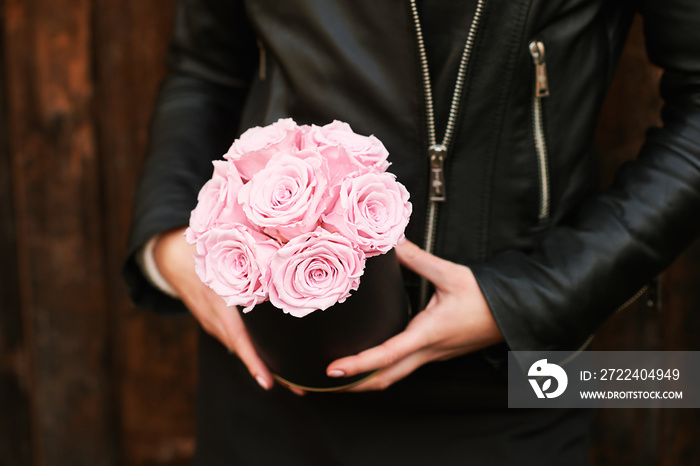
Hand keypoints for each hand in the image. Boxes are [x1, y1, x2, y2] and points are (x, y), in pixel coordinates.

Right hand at [153, 227, 303, 394]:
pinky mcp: (215, 323)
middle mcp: (215, 321)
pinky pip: (236, 338)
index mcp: (218, 306)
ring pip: (241, 346)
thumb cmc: (200, 253)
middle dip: (269, 370)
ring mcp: (213, 325)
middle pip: (244, 350)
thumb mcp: (220, 256)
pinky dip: (252, 347)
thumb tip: (276, 259)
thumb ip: (244, 262)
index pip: (239, 338)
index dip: (253, 361)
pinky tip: (272, 353)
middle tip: (299, 389)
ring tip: (294, 377)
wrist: (169, 258)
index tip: (267, 382)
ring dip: (263, 360)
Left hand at [326, 239, 502, 391]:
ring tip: (341, 377)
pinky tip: (372, 361)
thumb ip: (418, 260)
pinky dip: (383, 370)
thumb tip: (393, 243)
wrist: (516, 313)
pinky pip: (405, 368)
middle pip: (385, 379)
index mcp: (428, 334)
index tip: (332, 371)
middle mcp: (428, 351)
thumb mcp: (451, 274)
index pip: (387, 355)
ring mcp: (433, 355)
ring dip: (367, 381)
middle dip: (354, 386)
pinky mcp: (437, 353)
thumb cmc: (486, 297)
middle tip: (325, 384)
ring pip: (395, 376)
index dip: (358, 365)